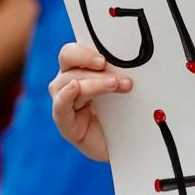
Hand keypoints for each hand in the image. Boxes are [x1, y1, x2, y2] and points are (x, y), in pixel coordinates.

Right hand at [49, 40, 132, 161]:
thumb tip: (135, 58)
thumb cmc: (125, 111)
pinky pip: (60, 107)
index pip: (73, 51)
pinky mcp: (66, 123)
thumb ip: (122, 71)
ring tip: (116, 85)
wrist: (127, 144)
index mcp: (81, 69)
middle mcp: (68, 82)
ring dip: (94, 82)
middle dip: (90, 61)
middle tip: (111, 68)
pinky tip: (74, 89)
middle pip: (67, 60)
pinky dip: (66, 96)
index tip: (105, 57)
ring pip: (69, 82)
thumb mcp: (125, 86)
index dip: (85, 50)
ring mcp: (65, 102)